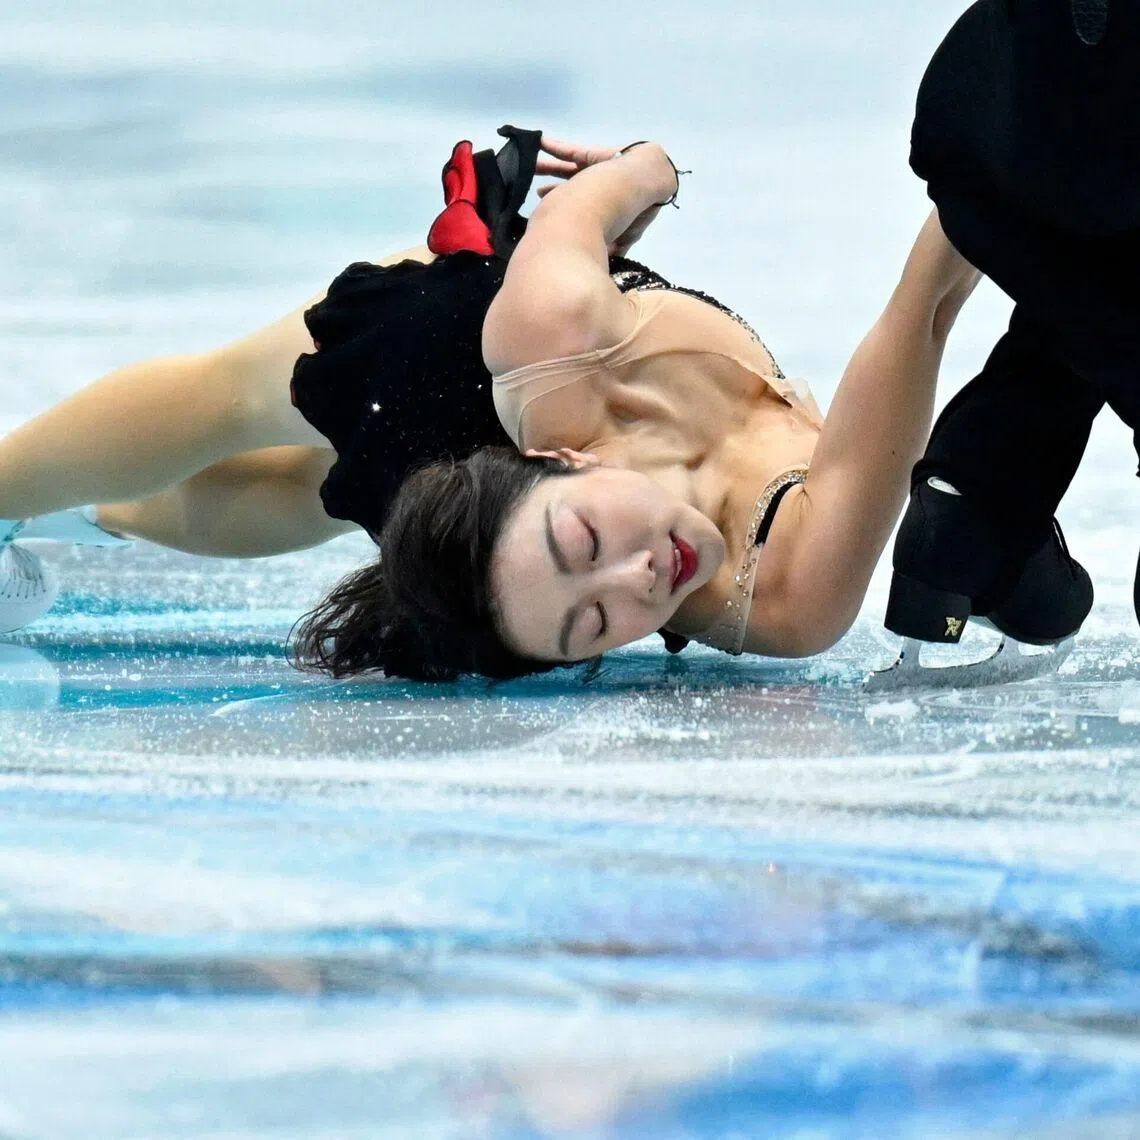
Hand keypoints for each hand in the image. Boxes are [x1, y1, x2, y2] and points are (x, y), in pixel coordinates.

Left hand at [535, 136, 665, 256]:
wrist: (646, 184)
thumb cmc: (629, 213)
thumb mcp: (623, 237)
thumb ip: (614, 247)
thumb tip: (605, 261)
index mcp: (603, 211)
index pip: (579, 211)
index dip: (563, 211)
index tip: (544, 216)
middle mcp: (598, 190)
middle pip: (571, 187)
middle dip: (554, 188)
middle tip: (537, 193)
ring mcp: (596, 171)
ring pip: (567, 169)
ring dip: (549, 167)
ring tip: (529, 165)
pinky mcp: (593, 154)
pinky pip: (570, 150)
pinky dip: (555, 146)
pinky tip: (539, 141)